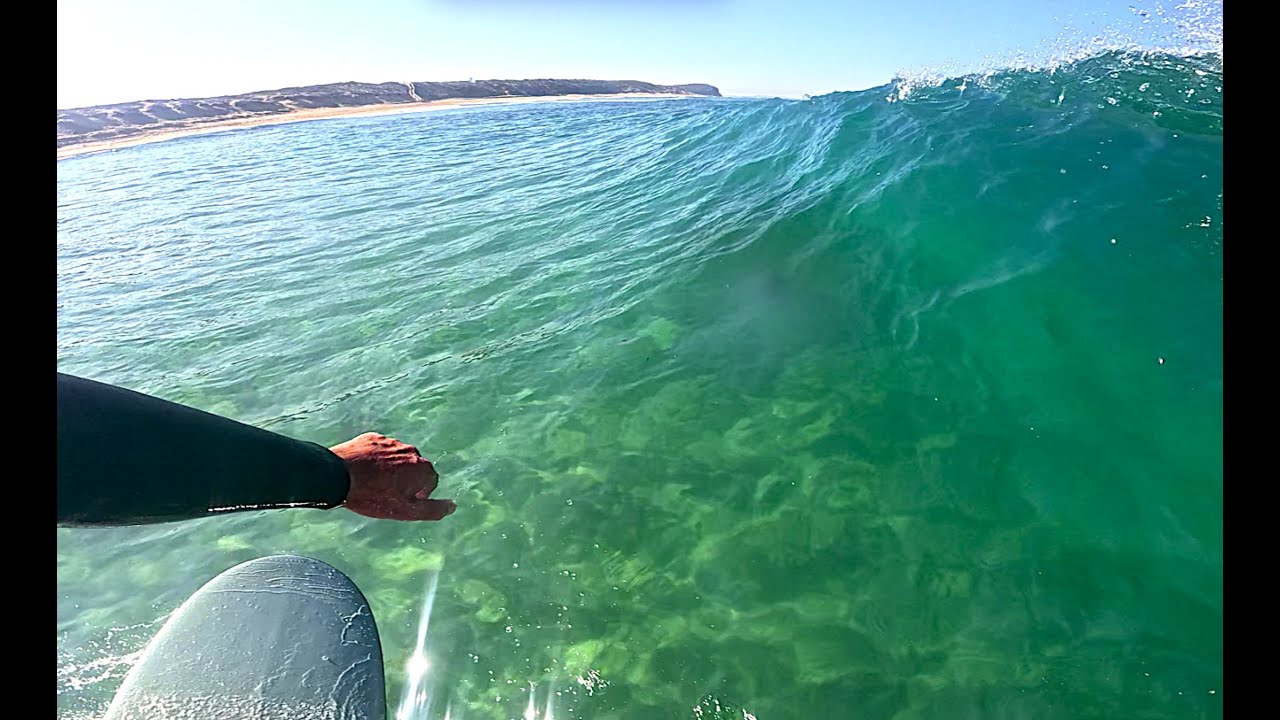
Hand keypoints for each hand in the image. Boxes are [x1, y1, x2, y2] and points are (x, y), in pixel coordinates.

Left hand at [329, 432, 455, 520]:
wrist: (337, 475)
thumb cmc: (372, 495)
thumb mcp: (404, 511)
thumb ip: (432, 510)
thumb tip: (452, 507)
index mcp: (422, 467)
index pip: (430, 482)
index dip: (417, 495)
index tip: (400, 501)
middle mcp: (411, 450)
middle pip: (414, 468)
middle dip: (405, 480)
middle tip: (386, 493)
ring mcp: (391, 442)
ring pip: (396, 458)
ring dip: (390, 469)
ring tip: (372, 483)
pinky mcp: (372, 438)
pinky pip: (379, 450)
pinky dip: (375, 460)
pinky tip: (363, 471)